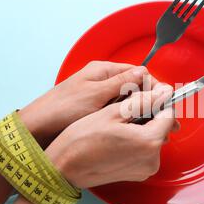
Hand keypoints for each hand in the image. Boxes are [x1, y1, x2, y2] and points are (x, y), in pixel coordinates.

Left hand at [19, 61, 155, 146]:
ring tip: (155, 129)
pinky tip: (138, 132)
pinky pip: (120, 113)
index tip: (166, 103)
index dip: (154, 87)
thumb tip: (144, 72)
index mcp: (103, 71)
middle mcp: (104, 82)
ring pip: (130, 102)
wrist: (36, 130)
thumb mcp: (94, 95)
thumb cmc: (62, 110)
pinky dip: (131, 121)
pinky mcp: (97, 112)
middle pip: (136, 88)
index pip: (138, 73)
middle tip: (166, 121)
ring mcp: (100, 97)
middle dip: (152, 103)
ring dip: (143, 114)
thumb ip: (120, 83)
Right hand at [45, 84, 178, 187]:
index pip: (168, 114)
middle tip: (126, 105)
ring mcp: (145, 169)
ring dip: (142, 125)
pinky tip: (118, 134)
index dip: (158, 100)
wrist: (64, 168)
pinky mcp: (137, 174)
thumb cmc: (82, 141)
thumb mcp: (113, 113)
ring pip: (152, 137)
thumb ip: (143, 102)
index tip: (146, 94)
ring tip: (118, 121)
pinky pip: (144, 150)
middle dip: (149, 113)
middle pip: (161, 126)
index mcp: (149, 142)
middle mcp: (153, 160)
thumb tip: (163, 92)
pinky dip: (136, 139)